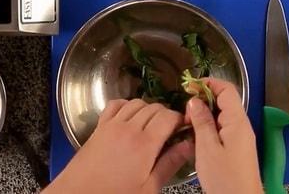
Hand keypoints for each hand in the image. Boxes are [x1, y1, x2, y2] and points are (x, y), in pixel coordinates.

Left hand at [44, 99, 192, 193]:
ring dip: (148, 109)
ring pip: (137, 103)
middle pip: (155, 107)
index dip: (180, 120)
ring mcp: (112, 125)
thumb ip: (170, 164)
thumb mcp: (149, 188)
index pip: (169, 116)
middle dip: (166, 115)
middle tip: (170, 132)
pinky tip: (130, 118)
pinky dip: (127, 106)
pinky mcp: (99, 127)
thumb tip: (189, 145)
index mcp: (145, 143)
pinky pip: (115, 105)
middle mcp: (129, 128)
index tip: (184, 130)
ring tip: (152, 126)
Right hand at [187, 78, 262, 193]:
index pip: (227, 89)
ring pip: (221, 115)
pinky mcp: (236, 147)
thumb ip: (201, 121)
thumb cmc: (224, 177)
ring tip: (186, 122)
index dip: (208, 83)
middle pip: (224, 101)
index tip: (188, 87)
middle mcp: (241, 125)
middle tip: (184, 110)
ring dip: (204, 114)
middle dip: (203, 100)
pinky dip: (208, 127)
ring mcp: (240, 137)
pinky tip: (195, 135)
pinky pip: (222, 128)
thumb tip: (194, 100)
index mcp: (237, 121)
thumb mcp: (207, 148)